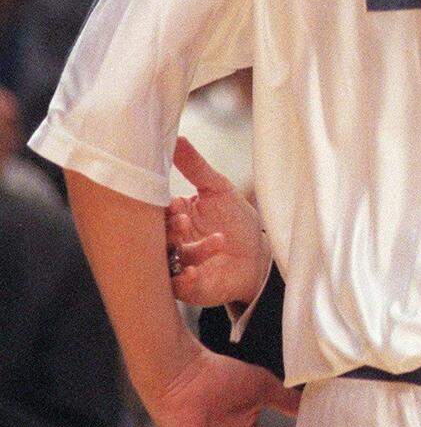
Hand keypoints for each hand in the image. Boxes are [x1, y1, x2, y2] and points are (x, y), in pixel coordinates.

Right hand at [165, 137, 270, 307]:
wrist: (257, 257)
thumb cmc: (235, 220)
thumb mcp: (218, 188)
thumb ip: (195, 166)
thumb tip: (176, 137)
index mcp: (172, 216)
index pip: (158, 211)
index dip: (163, 208)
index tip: (175, 202)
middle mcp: (169, 241)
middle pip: (158, 236)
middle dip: (170, 228)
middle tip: (184, 218)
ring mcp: (176, 265)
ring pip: (169, 260)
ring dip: (186, 250)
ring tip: (216, 239)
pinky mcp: (186, 288)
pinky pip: (176, 287)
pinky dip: (182, 280)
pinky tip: (194, 272)